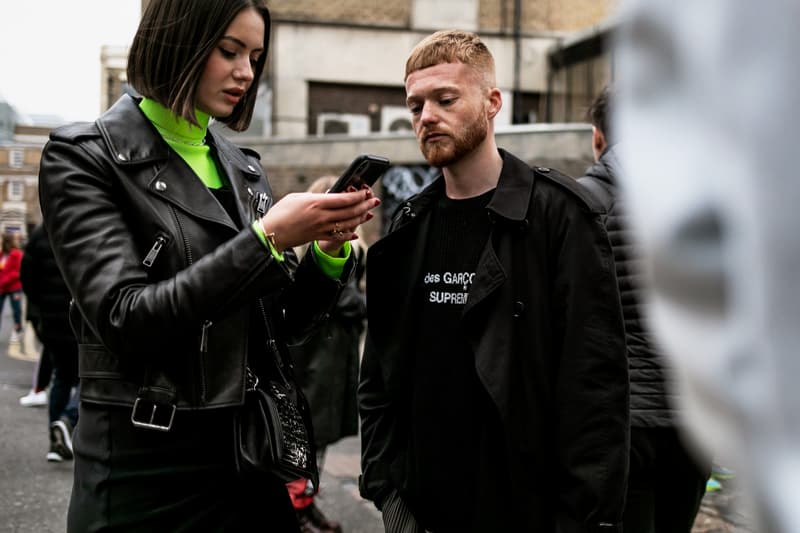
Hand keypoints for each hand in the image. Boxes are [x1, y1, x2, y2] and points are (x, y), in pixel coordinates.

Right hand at [260, 187, 379, 254]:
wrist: (272, 233)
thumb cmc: (281, 213)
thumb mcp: (297, 197)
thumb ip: (315, 197)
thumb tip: (328, 196)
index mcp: (316, 202)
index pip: (344, 198)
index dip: (358, 196)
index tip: (366, 192)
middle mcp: (322, 216)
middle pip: (349, 211)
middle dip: (364, 205)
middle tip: (374, 201)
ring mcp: (321, 228)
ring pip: (347, 223)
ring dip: (360, 218)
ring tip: (368, 213)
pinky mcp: (318, 237)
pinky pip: (338, 237)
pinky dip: (348, 235)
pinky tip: (355, 233)